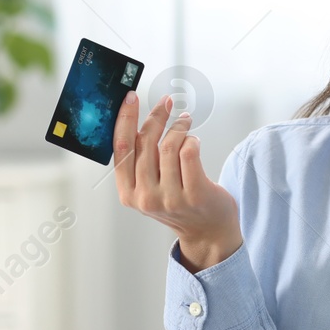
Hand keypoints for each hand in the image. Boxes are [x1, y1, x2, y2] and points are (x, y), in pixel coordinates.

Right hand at [113, 92, 240, 266]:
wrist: (208, 232)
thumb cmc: (179, 202)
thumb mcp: (150, 187)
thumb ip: (140, 162)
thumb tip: (136, 120)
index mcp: (128, 194)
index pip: (121, 149)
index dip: (125, 119)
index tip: (131, 97)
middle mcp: (146, 198)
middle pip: (145, 143)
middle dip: (156, 116)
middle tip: (167, 102)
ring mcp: (170, 198)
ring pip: (169, 145)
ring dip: (179, 127)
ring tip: (185, 123)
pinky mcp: (194, 194)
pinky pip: (189, 152)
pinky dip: (192, 140)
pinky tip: (194, 141)